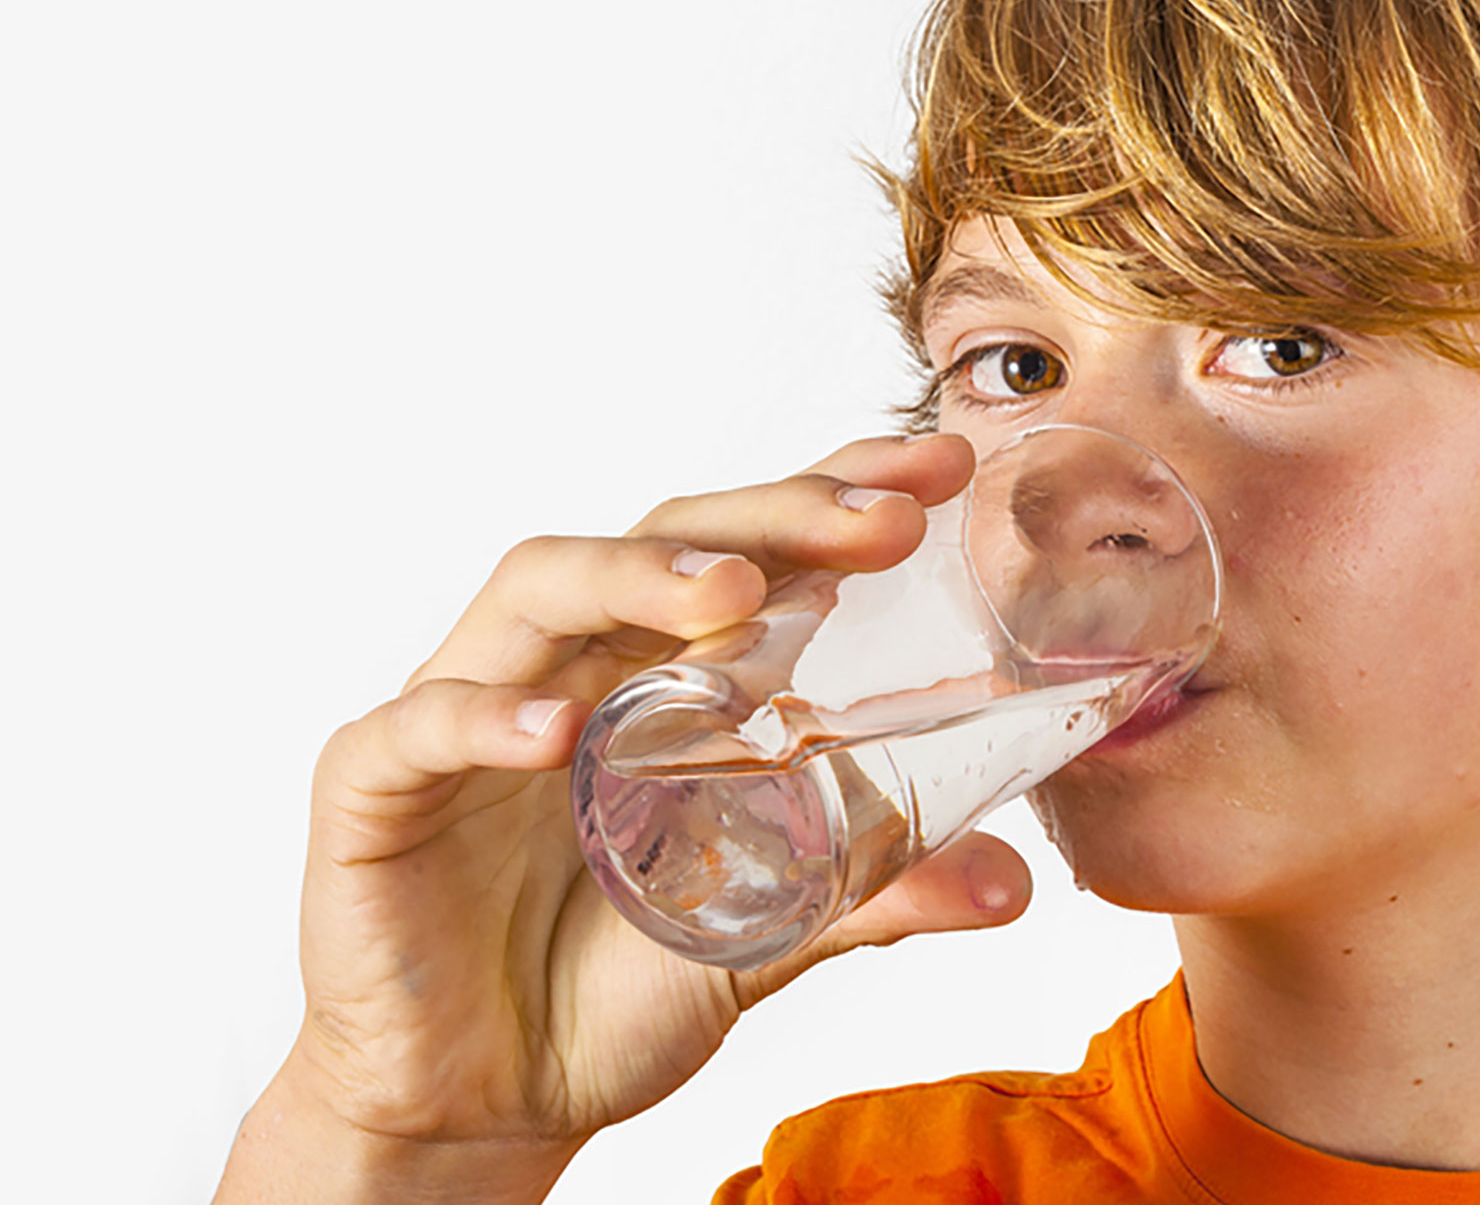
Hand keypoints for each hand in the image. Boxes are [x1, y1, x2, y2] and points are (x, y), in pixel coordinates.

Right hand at [217, 434, 1031, 1202]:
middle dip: (775, 515)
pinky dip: (483, 717)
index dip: (835, 492)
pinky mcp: (374, 790)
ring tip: (728, 591)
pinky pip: (418, 727)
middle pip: (663, 538)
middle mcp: (572, 663)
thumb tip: (1013, 883)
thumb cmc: (615, 987)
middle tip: (880, 522)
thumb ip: (875, 896)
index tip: (942, 469)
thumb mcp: (768, 936)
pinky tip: (555, 732)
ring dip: (635, 575)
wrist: (485, 1103)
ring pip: (538, 590)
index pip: (751, 545)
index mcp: (662, 671)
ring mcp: (468, 712)